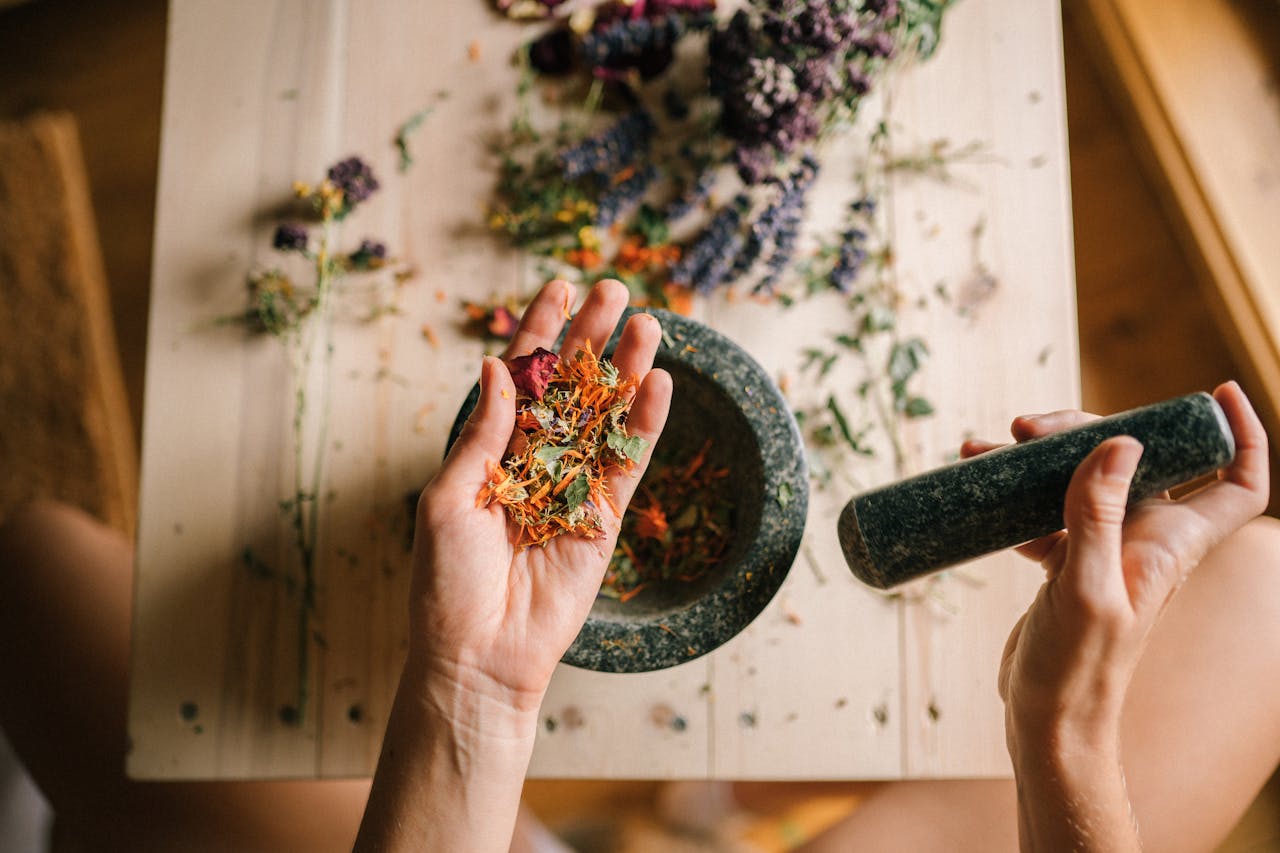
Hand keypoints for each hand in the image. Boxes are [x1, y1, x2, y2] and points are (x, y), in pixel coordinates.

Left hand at [410, 278, 671, 714]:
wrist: (478, 654)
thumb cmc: (446, 581)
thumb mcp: (447, 498)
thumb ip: (481, 434)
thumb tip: (499, 368)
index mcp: (489, 450)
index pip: (520, 378)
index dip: (539, 332)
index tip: (559, 287)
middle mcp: (534, 460)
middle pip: (570, 386)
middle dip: (591, 337)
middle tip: (614, 289)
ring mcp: (572, 486)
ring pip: (605, 416)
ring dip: (626, 371)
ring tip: (647, 323)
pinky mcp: (603, 518)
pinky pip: (627, 464)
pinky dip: (644, 425)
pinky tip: (658, 384)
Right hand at [963, 382, 1268, 850]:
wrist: (1047, 719)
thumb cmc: (1076, 669)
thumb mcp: (1085, 590)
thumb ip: (1099, 517)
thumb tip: (1119, 444)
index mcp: (1170, 544)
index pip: (1238, 483)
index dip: (1241, 435)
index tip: (1215, 393)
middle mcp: (1146, 540)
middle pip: (1137, 458)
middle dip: (1088, 428)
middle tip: (1029, 427)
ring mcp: (1106, 550)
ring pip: (1086, 478)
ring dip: (1040, 458)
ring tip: (984, 449)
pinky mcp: (1068, 562)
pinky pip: (1050, 509)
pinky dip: (1019, 494)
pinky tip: (986, 496)